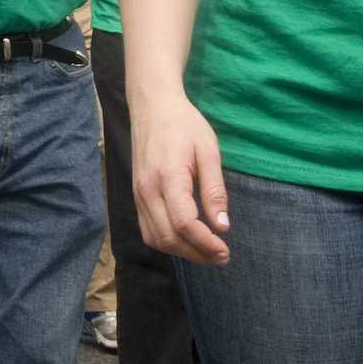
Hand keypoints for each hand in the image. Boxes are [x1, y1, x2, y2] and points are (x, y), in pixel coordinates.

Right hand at [133, 89, 230, 264]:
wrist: (153, 107)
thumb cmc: (185, 125)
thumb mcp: (208, 152)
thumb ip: (215, 190)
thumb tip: (222, 226)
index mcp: (167, 177)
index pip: (183, 223)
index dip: (205, 243)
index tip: (225, 249)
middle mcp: (147, 190)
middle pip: (169, 237)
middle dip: (197, 253)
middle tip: (222, 256)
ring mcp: (138, 194)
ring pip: (156, 239)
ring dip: (182, 252)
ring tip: (207, 253)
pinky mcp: (136, 196)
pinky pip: (148, 230)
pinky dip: (167, 242)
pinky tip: (187, 241)